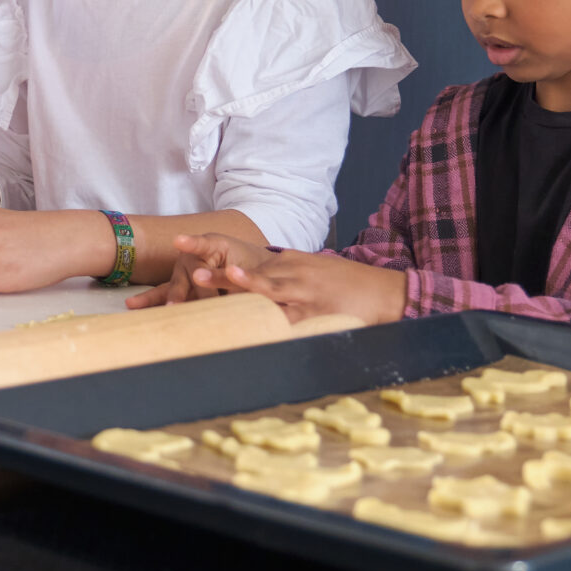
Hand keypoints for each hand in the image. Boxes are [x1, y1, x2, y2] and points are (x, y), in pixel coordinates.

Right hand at [124, 231, 273, 308]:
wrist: (253, 268)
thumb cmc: (253, 266)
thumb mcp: (250, 272)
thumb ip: (234, 281)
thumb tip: (221, 293)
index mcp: (214, 244)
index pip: (202, 244)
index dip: (190, 244)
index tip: (179, 241)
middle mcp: (194, 255)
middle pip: (188, 274)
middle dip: (183, 292)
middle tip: (175, 305)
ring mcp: (184, 271)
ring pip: (175, 286)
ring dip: (165, 299)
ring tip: (137, 304)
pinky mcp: (181, 286)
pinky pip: (167, 293)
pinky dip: (153, 301)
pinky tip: (133, 305)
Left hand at [166, 235, 407, 324]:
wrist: (383, 291)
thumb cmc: (343, 283)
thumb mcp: (309, 267)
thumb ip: (282, 269)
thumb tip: (257, 271)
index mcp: (288, 264)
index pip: (247, 262)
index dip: (216, 259)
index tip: (187, 250)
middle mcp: (292, 276)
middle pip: (250, 274)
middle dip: (219, 274)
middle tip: (191, 271)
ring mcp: (303, 295)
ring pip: (267, 291)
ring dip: (241, 285)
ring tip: (216, 276)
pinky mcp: (315, 315)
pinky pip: (289, 318)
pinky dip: (270, 319)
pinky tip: (254, 320)